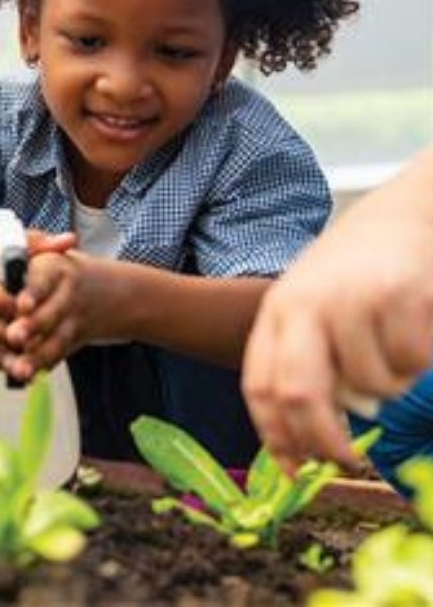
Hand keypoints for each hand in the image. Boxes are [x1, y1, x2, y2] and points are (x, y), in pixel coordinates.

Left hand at [4, 248, 105, 380]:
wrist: (99, 289)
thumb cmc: (48, 269)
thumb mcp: (37, 253)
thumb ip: (17, 256)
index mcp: (54, 267)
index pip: (43, 280)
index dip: (32, 294)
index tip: (21, 306)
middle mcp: (68, 293)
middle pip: (51, 313)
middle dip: (31, 327)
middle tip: (13, 337)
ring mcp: (74, 319)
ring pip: (56, 340)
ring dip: (36, 356)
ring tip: (18, 369)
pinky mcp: (74, 340)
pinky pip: (58, 354)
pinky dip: (41, 365)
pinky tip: (25, 375)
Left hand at [242, 205, 432, 473]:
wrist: (409, 208)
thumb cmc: (362, 267)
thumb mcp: (316, 303)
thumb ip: (307, 358)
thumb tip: (311, 436)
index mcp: (278, 311)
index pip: (261, 386)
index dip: (276, 436)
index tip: (294, 470)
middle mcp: (306, 305)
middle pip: (300, 395)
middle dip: (324, 440)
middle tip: (347, 459)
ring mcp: (351, 300)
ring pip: (371, 385)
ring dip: (390, 386)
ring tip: (394, 349)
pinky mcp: (398, 296)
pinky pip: (410, 361)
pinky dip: (419, 359)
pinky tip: (417, 326)